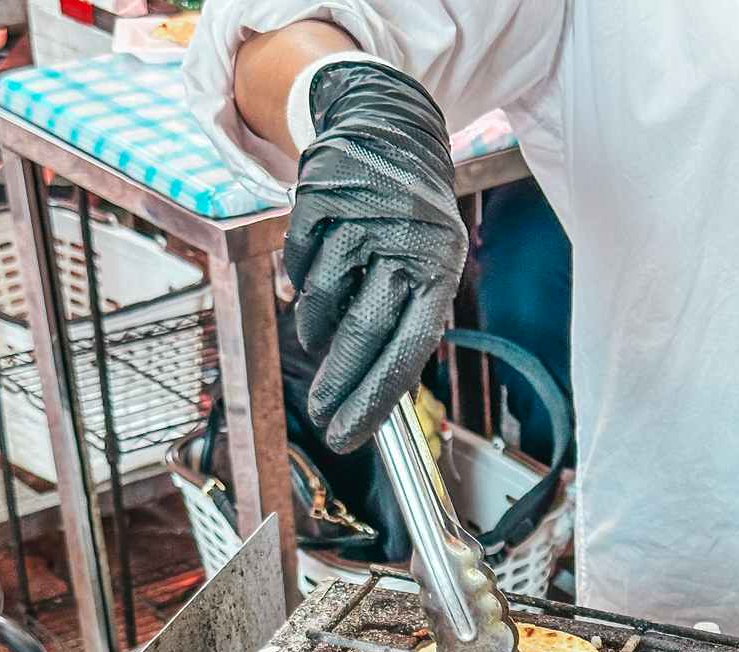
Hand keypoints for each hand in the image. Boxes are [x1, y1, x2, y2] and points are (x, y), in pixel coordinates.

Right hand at [284, 61, 467, 452]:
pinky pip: (299, 265)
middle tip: (322, 416)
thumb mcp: (430, 268)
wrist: (390, 130)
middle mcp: (404, 246)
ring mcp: (360, 219)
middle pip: (363, 334)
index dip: (375, 399)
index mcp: (439, 272)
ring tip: (323, 328)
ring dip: (318, 329)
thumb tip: (375, 392)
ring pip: (323, 303)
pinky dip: (301, 284)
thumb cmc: (412, 222)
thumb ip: (405, 324)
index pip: (407, 351)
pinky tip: (315, 276)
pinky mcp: (321, 198)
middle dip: (338, 385)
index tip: (348, 435)